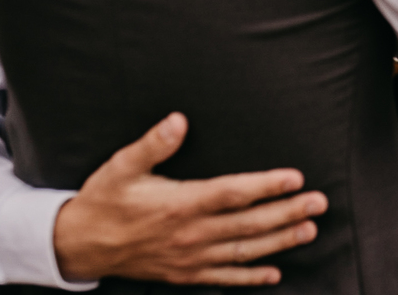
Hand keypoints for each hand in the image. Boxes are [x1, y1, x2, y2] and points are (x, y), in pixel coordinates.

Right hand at [53, 113, 326, 284]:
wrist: (78, 246)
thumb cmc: (104, 200)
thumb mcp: (121, 166)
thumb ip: (153, 144)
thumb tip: (178, 120)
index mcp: (179, 204)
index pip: (232, 194)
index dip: (266, 186)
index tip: (295, 177)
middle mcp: (190, 234)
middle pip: (248, 224)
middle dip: (287, 213)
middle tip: (319, 203)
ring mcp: (189, 258)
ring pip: (243, 252)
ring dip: (279, 242)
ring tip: (309, 231)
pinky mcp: (184, 274)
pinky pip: (223, 278)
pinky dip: (250, 276)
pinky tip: (274, 272)